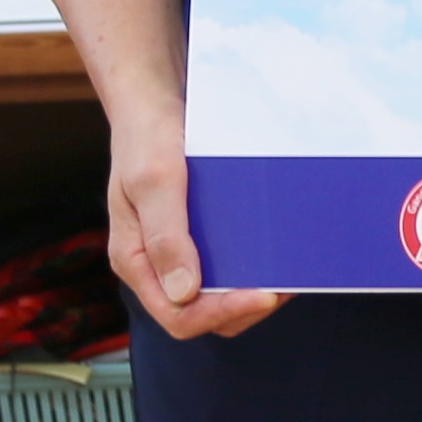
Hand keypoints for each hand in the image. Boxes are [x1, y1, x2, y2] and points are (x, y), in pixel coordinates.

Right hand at [106, 125, 283, 339]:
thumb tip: (183, 292)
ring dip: (252, 291)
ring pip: (217, 296)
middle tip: (283, 285)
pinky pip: (224, 268)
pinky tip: (276, 254)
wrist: (152, 106)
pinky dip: (251, 269)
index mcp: (135, 260)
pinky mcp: (196, 238)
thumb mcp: (155, 180)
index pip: (178, 315)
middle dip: (243, 307)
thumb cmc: (148, 138)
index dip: (222, 313)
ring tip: (286, 273)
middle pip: (201, 314)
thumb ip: (165, 235)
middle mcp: (155, 264)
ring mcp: (176, 252)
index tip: (264, 294)